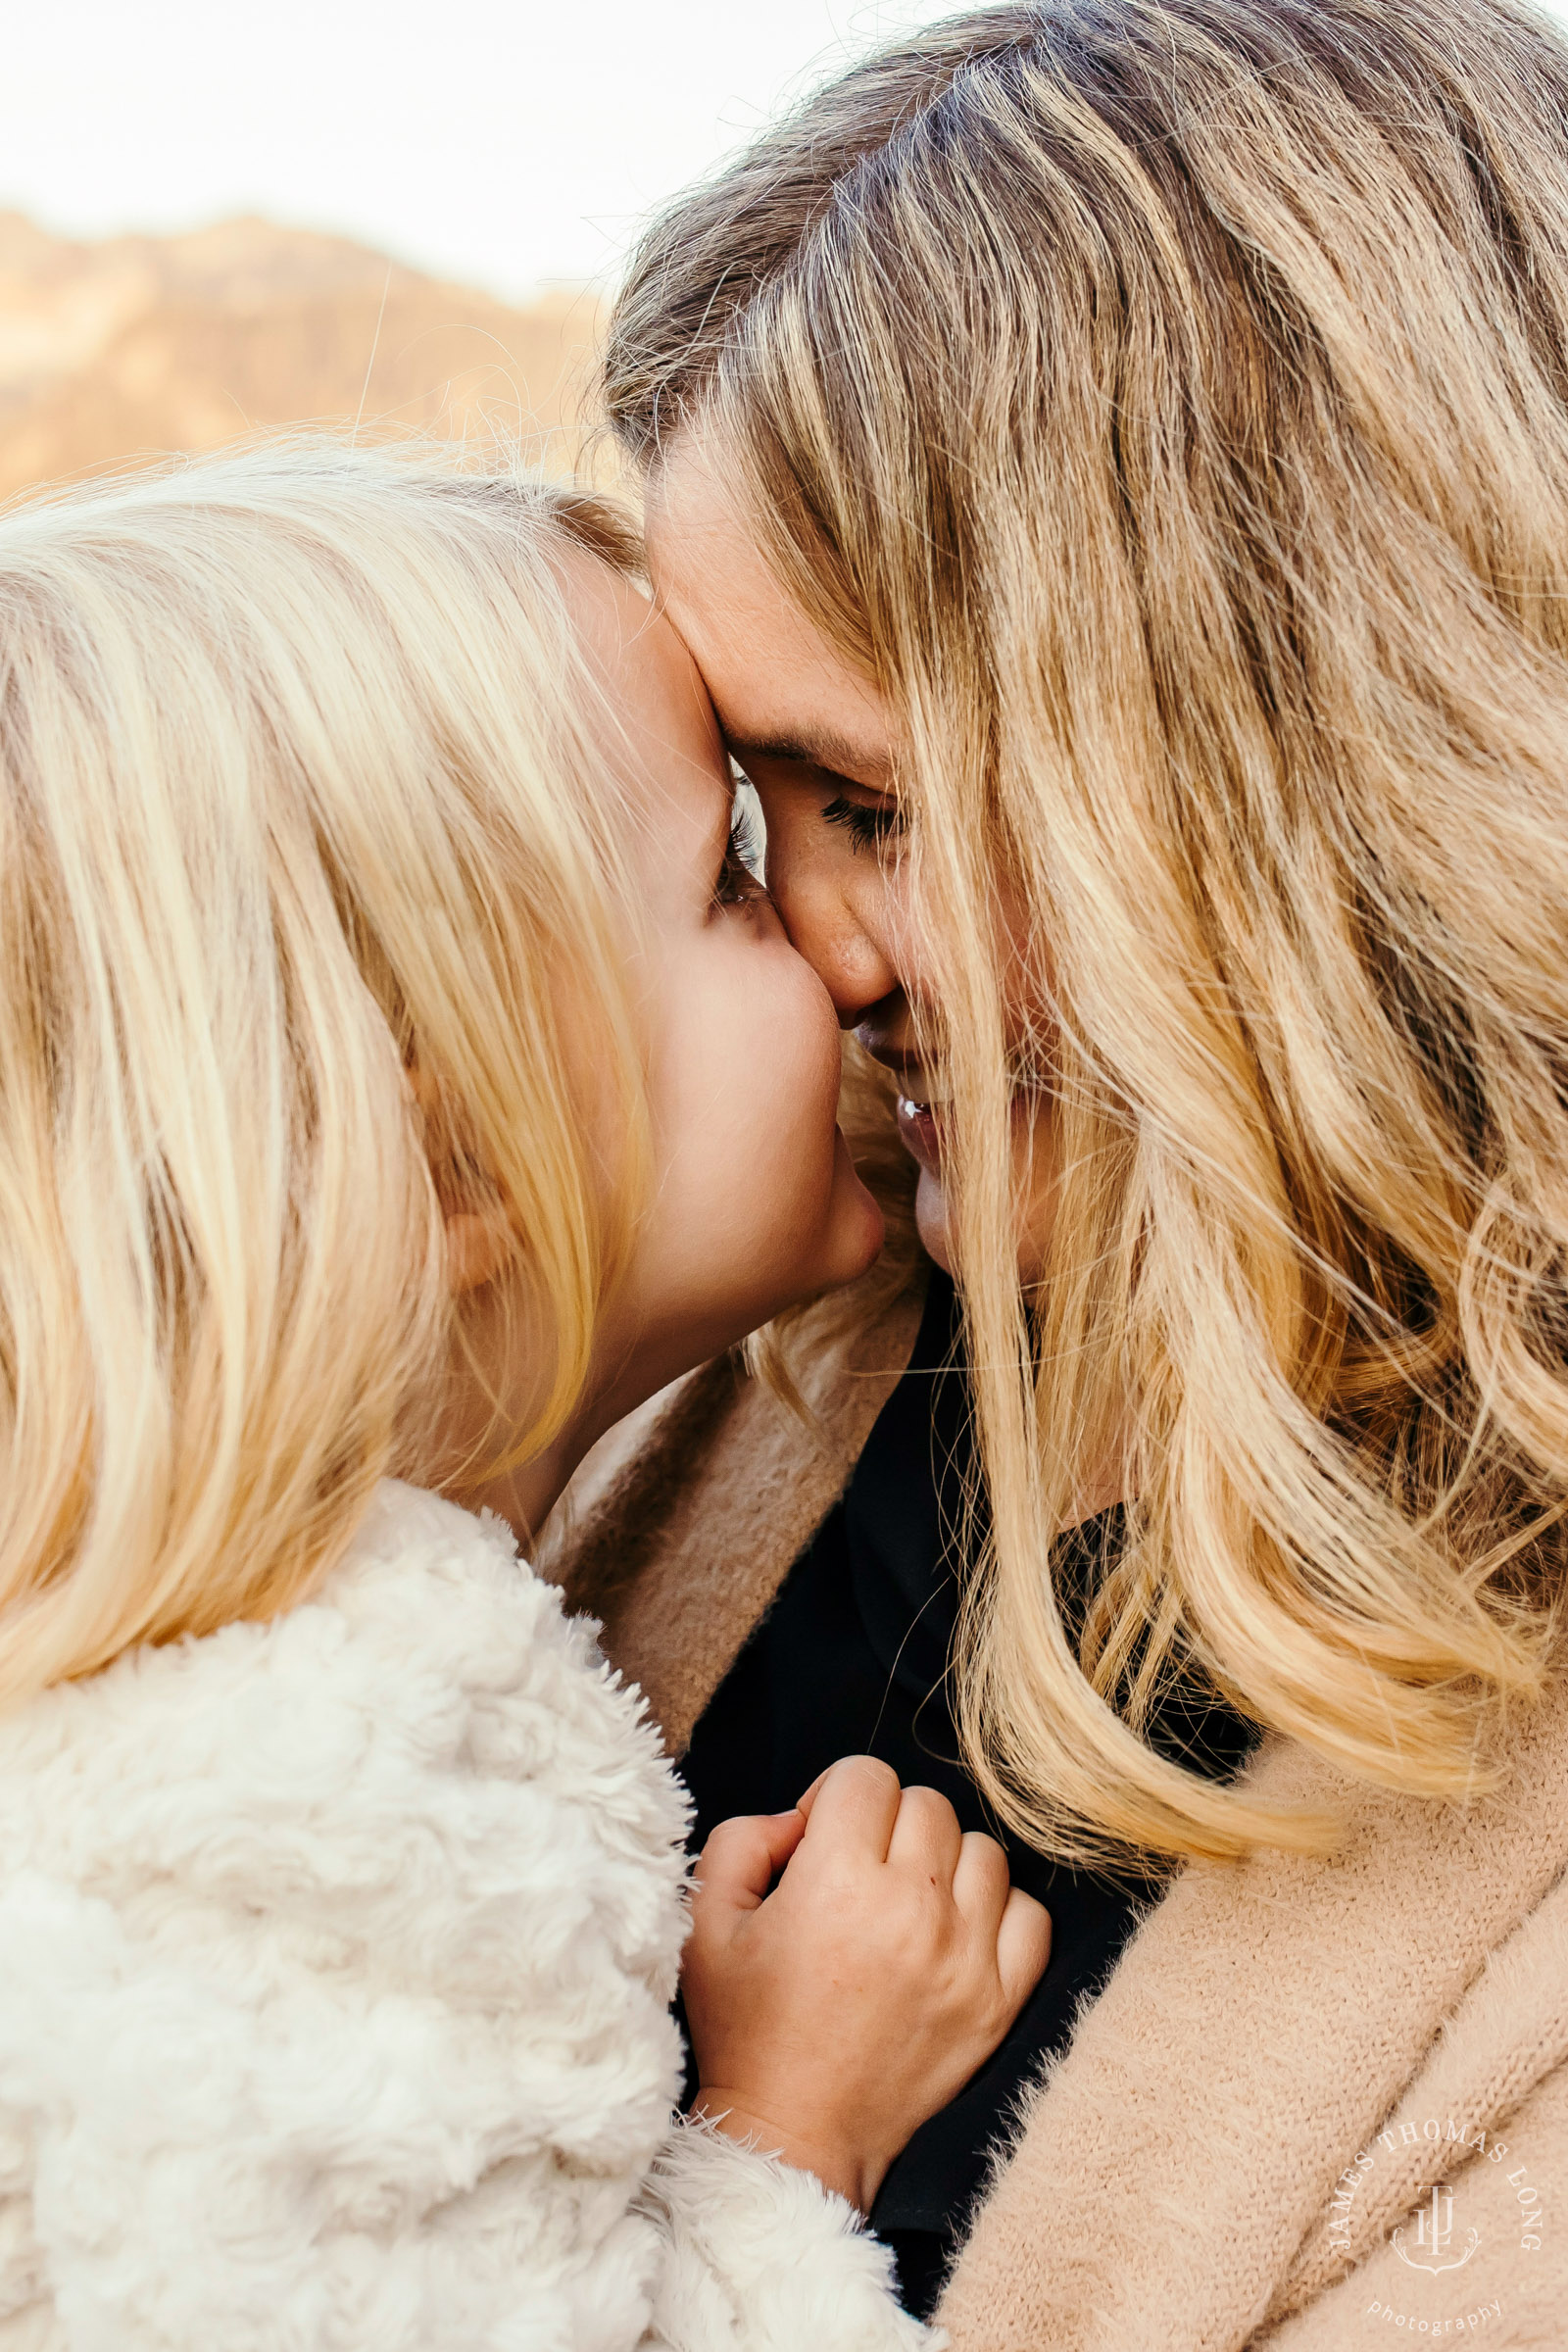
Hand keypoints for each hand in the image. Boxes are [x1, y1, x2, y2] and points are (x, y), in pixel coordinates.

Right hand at [682, 1755, 1050, 2210]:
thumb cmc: (746, 2031)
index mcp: (836, 1881)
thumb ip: (742, 1840)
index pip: (865, 1776)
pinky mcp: (998, 2003)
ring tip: (906, 1907)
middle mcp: (910, 1911)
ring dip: (943, 1865)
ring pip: (982, 1851)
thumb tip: (800, 1818)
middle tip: (857, 1875)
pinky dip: (998, 1915)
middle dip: (886, 1825)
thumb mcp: (706, 1923)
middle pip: (927, 1804)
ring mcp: (964, 1958)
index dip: (834, 1797)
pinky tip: (955, 1937)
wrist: (795, 2137)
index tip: (818, 1842)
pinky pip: (1030, 1917)